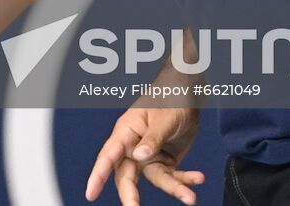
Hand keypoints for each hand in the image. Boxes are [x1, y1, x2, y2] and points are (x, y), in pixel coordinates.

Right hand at [85, 106, 203, 204]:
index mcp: (126, 132)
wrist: (188, 94)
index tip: (90, 193)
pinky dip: (185, 180)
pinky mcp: (165, 161)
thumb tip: (139, 156)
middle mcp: (134, 147)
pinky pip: (172, 176)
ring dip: (174, 189)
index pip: (108, 155)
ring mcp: (149, 156)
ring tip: (190, 197)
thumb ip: (152, 138)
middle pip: (127, 176)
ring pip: (156, 180)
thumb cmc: (169, 98)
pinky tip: (198, 178)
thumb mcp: (163, 118)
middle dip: (131, 196)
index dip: (98, 175)